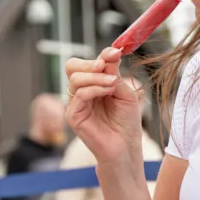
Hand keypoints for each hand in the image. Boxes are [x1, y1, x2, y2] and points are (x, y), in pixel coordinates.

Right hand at [64, 47, 143, 161]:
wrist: (126, 148)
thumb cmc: (127, 122)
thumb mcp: (124, 92)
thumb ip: (114, 73)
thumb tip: (111, 52)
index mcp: (91, 85)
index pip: (86, 63)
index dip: (100, 54)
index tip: (116, 52)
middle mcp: (80, 93)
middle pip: (72, 66)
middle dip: (90, 63)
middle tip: (105, 65)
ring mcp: (75, 104)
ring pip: (75, 78)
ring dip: (96, 77)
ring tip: (113, 83)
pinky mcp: (73, 116)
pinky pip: (79, 95)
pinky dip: (94, 89)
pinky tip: (108, 91)